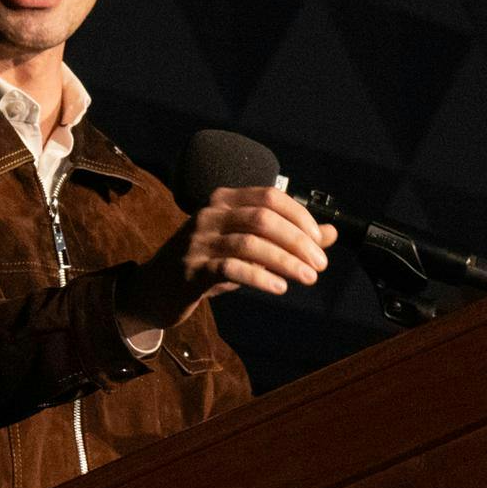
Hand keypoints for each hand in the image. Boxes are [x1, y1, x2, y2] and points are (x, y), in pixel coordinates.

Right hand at [117, 186, 338, 331]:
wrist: (155, 290)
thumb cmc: (206, 266)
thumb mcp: (247, 248)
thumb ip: (287, 239)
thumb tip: (331, 234)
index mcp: (224, 201)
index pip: (270, 197)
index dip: (300, 217)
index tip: (321, 242)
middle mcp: (210, 214)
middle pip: (263, 218)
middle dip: (298, 241)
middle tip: (319, 265)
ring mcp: (198, 240)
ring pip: (250, 243)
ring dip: (285, 261)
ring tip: (307, 278)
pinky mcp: (191, 269)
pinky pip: (231, 268)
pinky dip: (260, 277)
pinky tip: (279, 288)